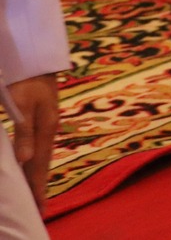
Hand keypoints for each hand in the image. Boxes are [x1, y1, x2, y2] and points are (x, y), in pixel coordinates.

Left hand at [8, 73, 56, 206]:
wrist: (38, 60)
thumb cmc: (26, 81)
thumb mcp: (23, 104)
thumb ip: (23, 132)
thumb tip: (24, 160)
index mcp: (46, 129)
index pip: (40, 165)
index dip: (38, 186)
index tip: (38, 206)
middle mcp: (49, 130)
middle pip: (44, 164)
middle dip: (40, 186)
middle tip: (40, 208)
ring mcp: (48, 125)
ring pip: (43, 157)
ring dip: (39, 176)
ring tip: (37, 194)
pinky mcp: (44, 121)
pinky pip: (41, 148)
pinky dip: (37, 163)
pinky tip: (34, 166)